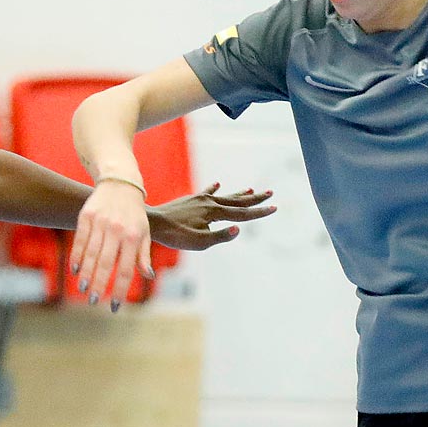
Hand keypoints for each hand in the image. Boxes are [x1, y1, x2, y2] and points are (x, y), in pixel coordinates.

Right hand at [71, 179, 150, 307]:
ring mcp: (100, 223)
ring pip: (91, 253)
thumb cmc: (135, 214)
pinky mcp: (86, 216)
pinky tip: (74, 270)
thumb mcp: (144, 232)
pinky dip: (76, 256)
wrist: (121, 183)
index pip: (126, 269)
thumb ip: (144, 255)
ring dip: (85, 273)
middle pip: (106, 263)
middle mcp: (116, 230)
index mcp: (133, 237)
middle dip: (98, 284)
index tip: (113, 306)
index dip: (119, 289)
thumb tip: (147, 275)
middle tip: (92, 301)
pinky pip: (80, 240)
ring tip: (82, 288)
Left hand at [149, 183, 274, 251]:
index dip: (259, 212)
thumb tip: (239, 230)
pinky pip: (207, 192)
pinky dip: (214, 189)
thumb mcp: (199, 242)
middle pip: (237, 201)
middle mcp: (210, 202)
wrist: (153, 222)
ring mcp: (200, 199)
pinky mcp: (191, 199)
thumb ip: (220, 236)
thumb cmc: (175, 236)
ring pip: (225, 196)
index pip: (242, 214)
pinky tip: (218, 184)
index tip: (275, 208)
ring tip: (251, 189)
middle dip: (255, 199)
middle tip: (270, 193)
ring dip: (239, 194)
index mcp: (214, 213)